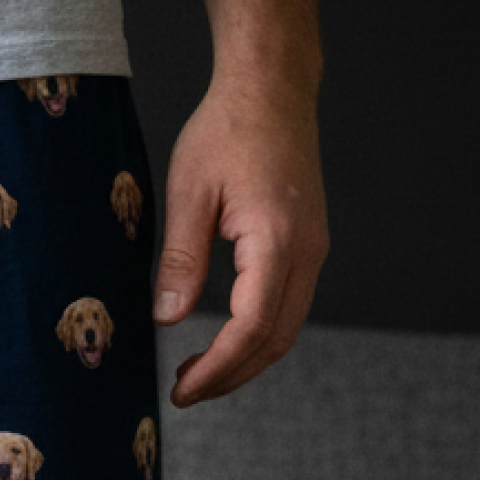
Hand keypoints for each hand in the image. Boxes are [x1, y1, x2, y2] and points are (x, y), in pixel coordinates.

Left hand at [151, 76, 328, 407]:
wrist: (271, 87)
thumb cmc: (228, 128)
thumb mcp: (189, 192)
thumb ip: (180, 260)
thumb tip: (168, 318)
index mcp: (277, 239)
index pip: (251, 329)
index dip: (217, 369)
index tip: (182, 390)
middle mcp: (306, 250)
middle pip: (275, 341)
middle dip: (230, 377)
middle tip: (185, 392)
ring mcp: (312, 248)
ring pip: (285, 328)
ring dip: (244, 360)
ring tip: (198, 373)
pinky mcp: (307, 244)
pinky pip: (288, 306)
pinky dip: (257, 335)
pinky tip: (223, 340)